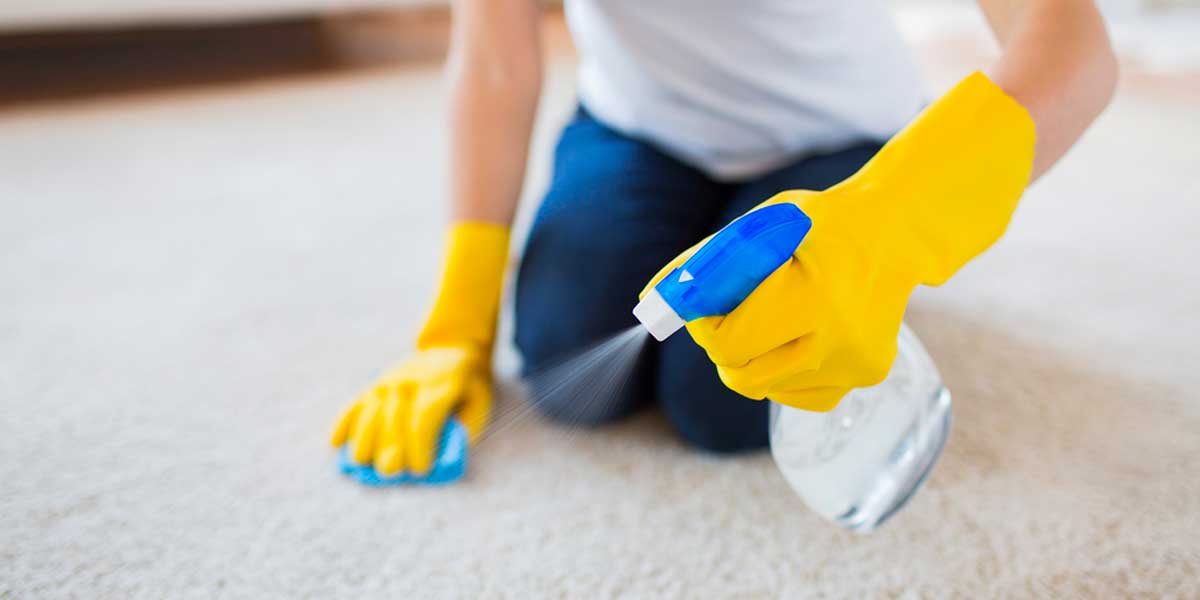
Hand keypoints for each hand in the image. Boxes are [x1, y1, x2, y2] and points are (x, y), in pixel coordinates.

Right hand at [329, 221, 508, 481]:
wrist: (451, 348)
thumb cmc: (469, 386)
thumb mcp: (480, 402)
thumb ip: (465, 429)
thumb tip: (442, 457)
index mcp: (441, 385)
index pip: (424, 418)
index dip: (420, 445)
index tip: (420, 469)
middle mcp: (411, 381)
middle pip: (394, 418)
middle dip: (390, 448)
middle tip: (390, 473)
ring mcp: (389, 380)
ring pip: (370, 411)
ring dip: (363, 438)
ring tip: (361, 463)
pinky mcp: (375, 384)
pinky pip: (355, 403)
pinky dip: (344, 422)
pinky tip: (335, 443)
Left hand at [644, 72, 1035, 411]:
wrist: (895, 231)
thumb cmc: (817, 224)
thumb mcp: (757, 228)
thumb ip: (702, 264)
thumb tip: (648, 303)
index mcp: (813, 297)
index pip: (727, 344)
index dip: (704, 325)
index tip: (705, 302)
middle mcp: (840, 340)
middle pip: (740, 374)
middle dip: (723, 344)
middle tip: (733, 310)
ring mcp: (856, 364)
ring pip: (764, 387)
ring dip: (750, 357)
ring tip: (773, 314)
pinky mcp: (866, 376)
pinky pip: (797, 394)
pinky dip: (782, 370)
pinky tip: (800, 334)